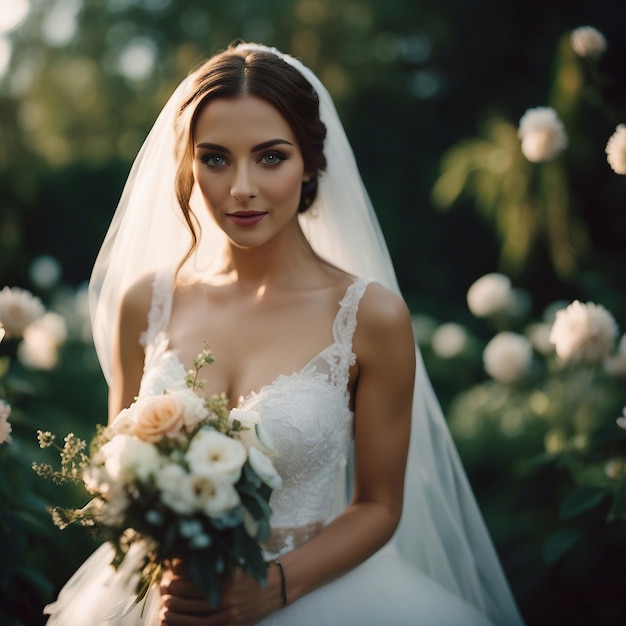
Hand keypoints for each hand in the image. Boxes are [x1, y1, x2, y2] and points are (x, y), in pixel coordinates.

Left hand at [159, 559, 277, 625]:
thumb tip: (181, 558)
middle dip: (171, 594)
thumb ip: (212, 559)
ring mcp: (228, 613)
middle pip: (189, 598)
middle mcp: (226, 596)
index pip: (192, 577)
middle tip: (162, 589)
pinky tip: (175, 623)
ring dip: (175, 612)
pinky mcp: (230, 625)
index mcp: (225, 577)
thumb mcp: (233, 561)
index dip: (175, 576)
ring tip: (163, 608)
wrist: (274, 588)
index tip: (166, 573)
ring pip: (192, 617)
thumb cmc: (250, 570)